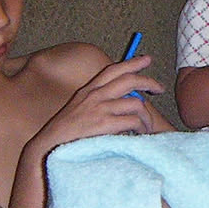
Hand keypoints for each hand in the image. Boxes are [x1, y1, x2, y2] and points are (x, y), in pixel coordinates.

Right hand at [36, 56, 161, 149]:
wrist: (49, 148)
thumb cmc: (65, 134)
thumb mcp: (78, 110)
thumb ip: (97, 103)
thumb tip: (122, 104)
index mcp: (88, 90)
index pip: (113, 70)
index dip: (132, 63)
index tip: (146, 59)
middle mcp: (95, 95)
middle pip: (129, 80)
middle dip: (148, 81)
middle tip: (159, 88)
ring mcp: (100, 109)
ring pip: (136, 104)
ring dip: (147, 117)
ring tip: (148, 126)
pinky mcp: (105, 124)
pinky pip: (133, 121)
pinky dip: (140, 128)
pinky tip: (139, 134)